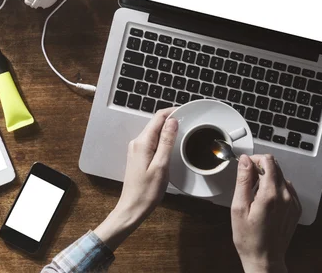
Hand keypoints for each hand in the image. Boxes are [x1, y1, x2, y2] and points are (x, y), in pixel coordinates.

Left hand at [94, 108, 177, 249]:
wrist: (132, 208)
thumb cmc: (147, 191)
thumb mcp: (161, 165)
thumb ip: (166, 142)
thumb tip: (173, 121)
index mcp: (142, 142)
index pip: (158, 117)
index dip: (173, 112)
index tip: (187, 112)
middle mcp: (137, 142)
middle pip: (156, 123)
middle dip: (172, 119)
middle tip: (189, 122)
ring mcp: (136, 149)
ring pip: (154, 131)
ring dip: (168, 129)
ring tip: (183, 131)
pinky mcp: (138, 155)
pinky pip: (152, 141)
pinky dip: (163, 138)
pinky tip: (171, 144)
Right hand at [231, 154, 301, 272]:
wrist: (265, 259)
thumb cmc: (249, 239)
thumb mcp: (238, 208)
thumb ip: (243, 181)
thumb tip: (245, 161)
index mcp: (270, 194)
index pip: (267, 161)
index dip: (255, 159)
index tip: (246, 167)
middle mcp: (285, 195)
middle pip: (275, 166)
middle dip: (260, 169)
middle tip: (248, 183)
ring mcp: (293, 202)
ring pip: (281, 177)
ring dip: (268, 179)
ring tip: (256, 197)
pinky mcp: (296, 208)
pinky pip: (286, 189)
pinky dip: (276, 189)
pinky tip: (266, 203)